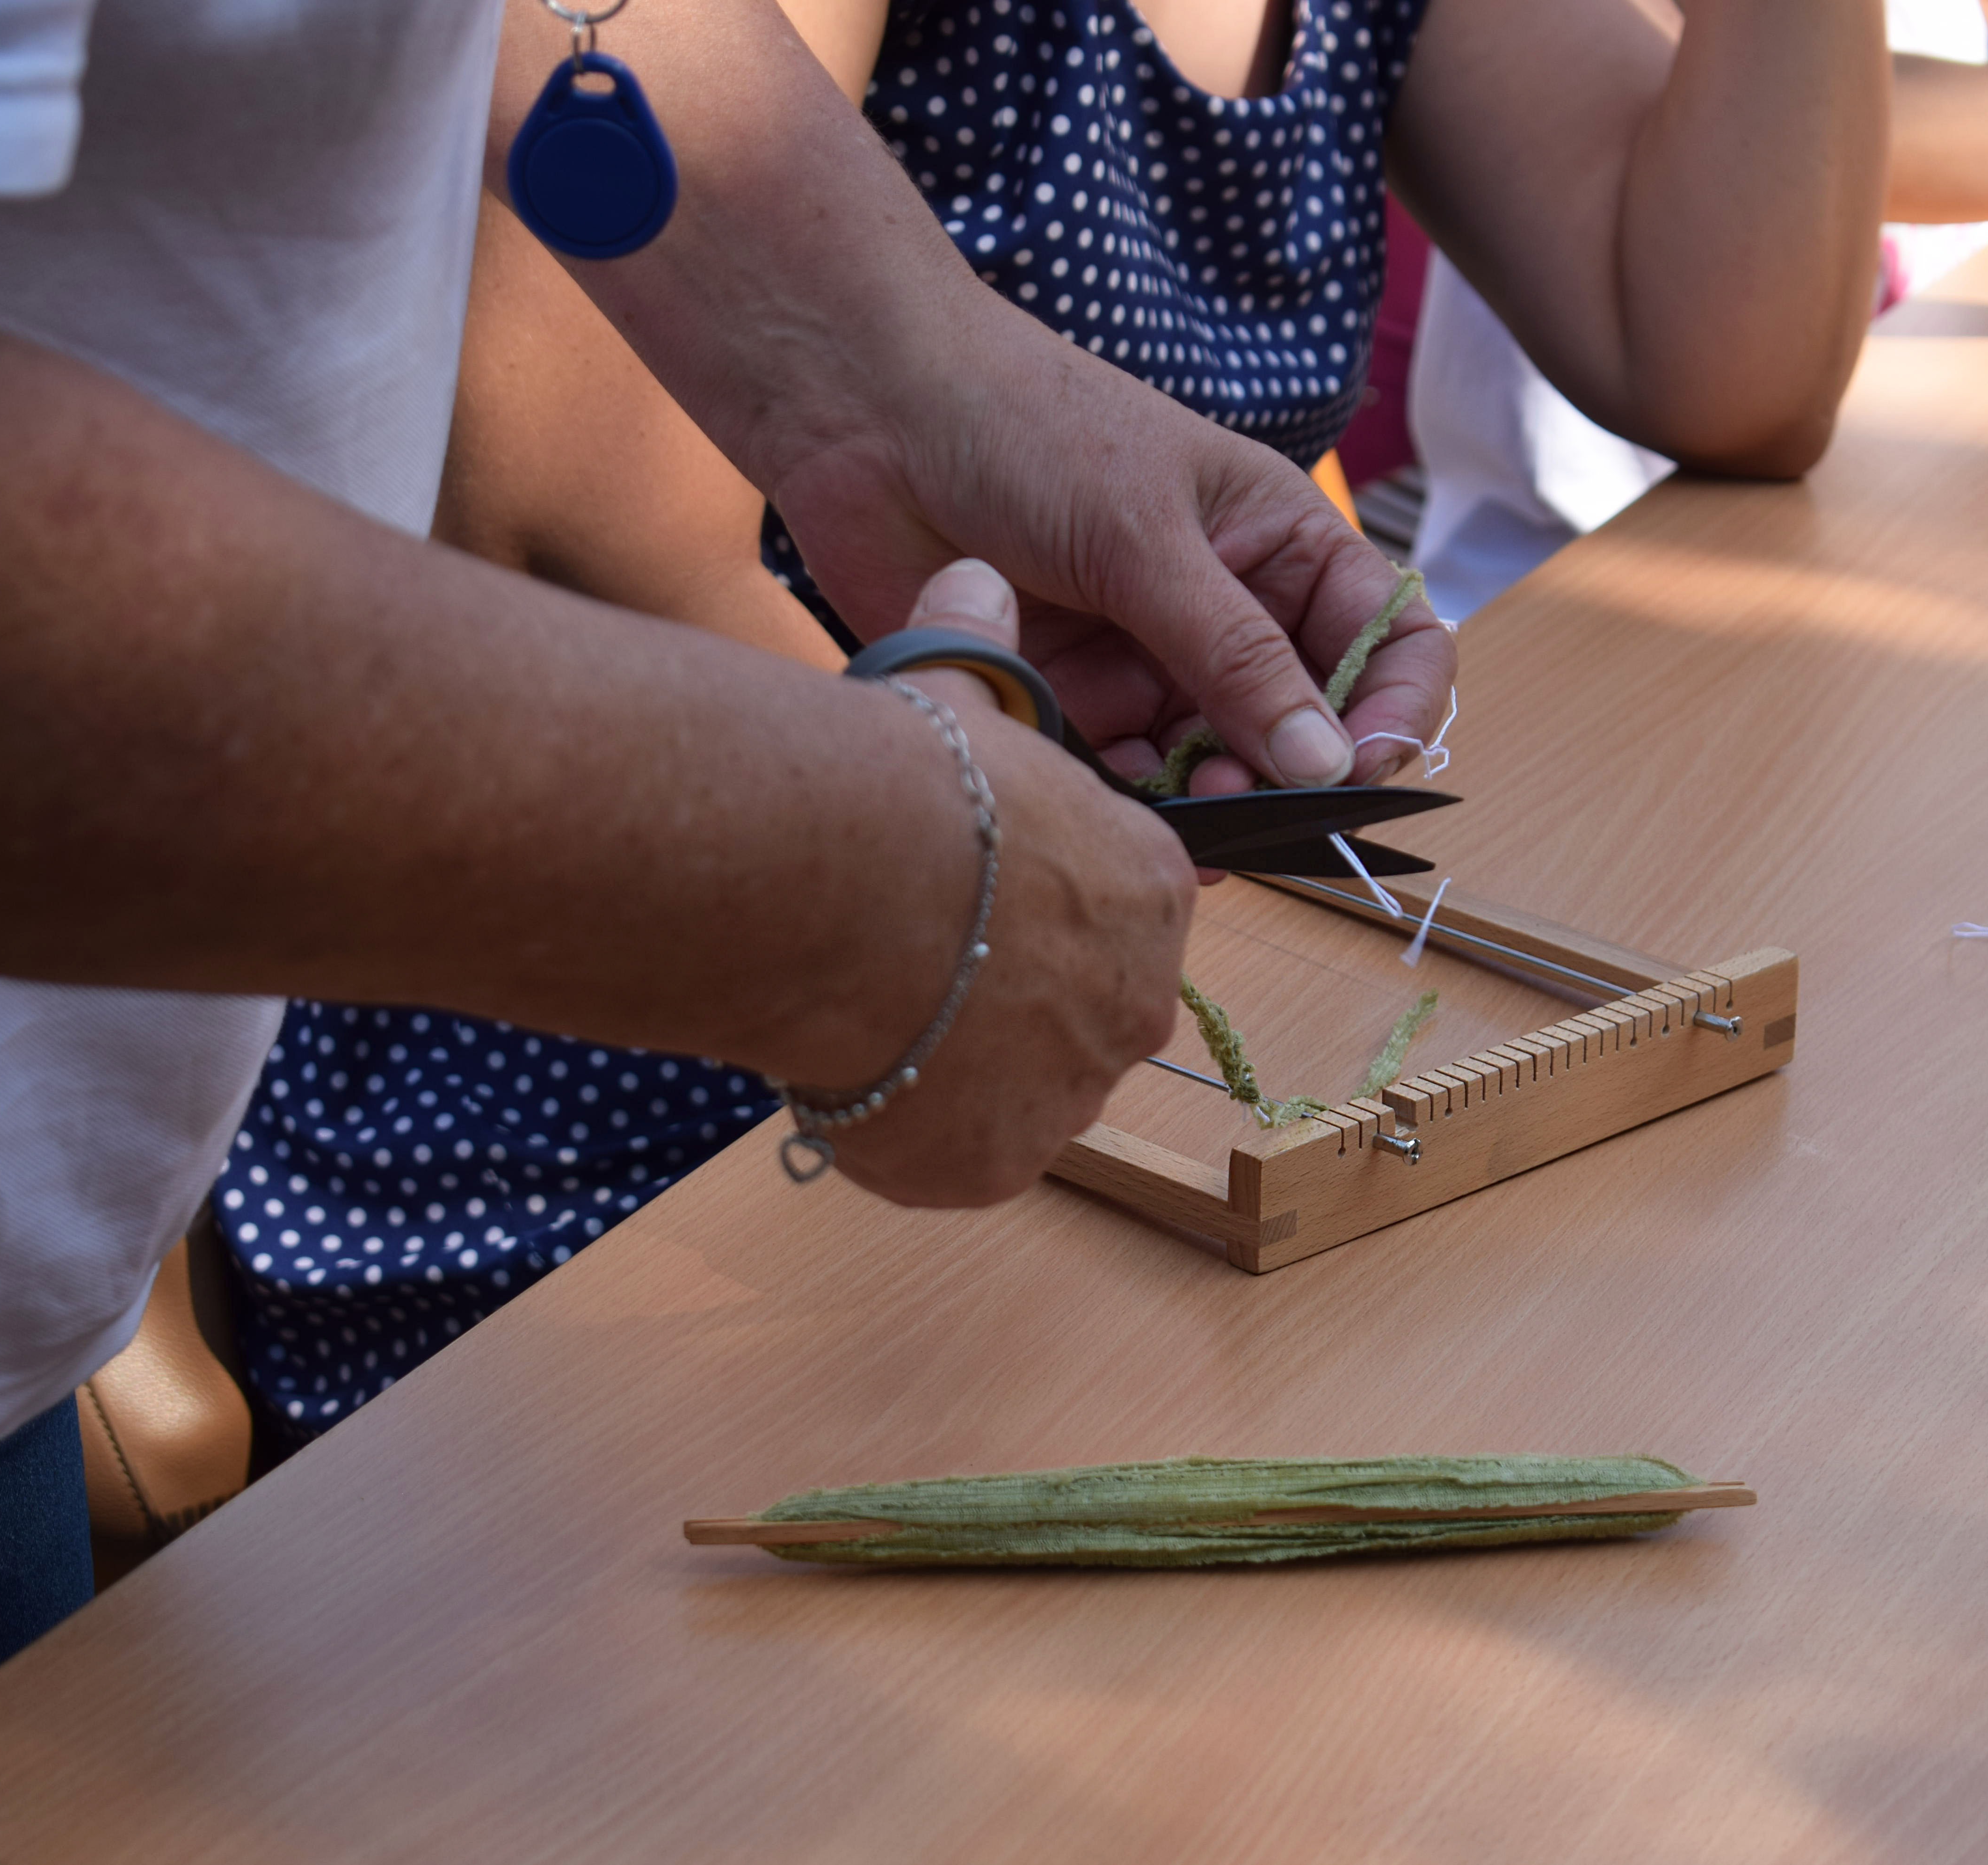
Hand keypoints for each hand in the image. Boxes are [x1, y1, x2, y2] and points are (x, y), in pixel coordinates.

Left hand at [764, 286, 1456, 794]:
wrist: (865, 414)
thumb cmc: (1022, 427)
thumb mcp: (1144, 534)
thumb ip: (1235, 655)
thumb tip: (1328, 765)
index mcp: (1276, 544)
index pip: (1389, 639)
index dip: (1396, 707)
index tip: (1362, 767)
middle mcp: (1226, 613)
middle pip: (1309, 726)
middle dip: (1295, 776)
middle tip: (1251, 800)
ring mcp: (1150, 663)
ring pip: (1220, 769)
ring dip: (1215, 803)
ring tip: (1187, 808)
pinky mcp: (1073, 704)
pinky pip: (1127, 784)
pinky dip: (1132, 810)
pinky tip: (1118, 818)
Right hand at [822, 561, 1197, 1206]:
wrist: (837, 880)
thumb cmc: (905, 785)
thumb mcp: (961, 696)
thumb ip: (983, 650)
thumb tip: (978, 575)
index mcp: (1150, 887)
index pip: (1120, 911)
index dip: (1044, 906)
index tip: (977, 896)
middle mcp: (1136, 999)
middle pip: (1084, 1007)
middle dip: (1012, 994)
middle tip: (918, 960)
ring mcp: (1072, 1092)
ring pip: (1025, 1088)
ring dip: (962, 1065)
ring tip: (876, 1014)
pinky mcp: (997, 1166)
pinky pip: (962, 1157)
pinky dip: (913, 1134)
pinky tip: (855, 1074)